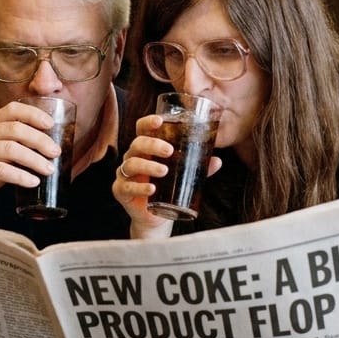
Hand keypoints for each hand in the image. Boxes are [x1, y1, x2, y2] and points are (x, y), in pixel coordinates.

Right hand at [0, 98, 61, 216]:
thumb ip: (16, 145)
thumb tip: (50, 147)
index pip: (13, 109)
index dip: (33, 114)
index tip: (51, 124)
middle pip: (15, 129)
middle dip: (40, 140)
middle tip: (56, 152)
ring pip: (11, 149)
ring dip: (34, 159)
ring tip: (49, 169)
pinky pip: (2, 170)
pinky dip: (21, 176)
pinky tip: (33, 181)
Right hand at [112, 114, 222, 238]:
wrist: (155, 217)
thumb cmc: (167, 189)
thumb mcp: (182, 176)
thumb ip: (198, 168)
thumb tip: (217, 161)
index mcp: (146, 149)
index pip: (142, 130)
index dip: (148, 123)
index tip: (160, 121)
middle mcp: (132, 158)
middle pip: (137, 144)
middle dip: (153, 145)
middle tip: (170, 151)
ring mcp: (125, 175)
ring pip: (131, 164)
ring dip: (148, 166)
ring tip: (164, 171)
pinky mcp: (121, 191)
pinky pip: (126, 186)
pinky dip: (140, 187)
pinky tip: (152, 189)